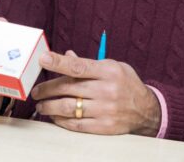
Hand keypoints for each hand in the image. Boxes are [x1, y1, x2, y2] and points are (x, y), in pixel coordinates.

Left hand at [32, 50, 160, 136]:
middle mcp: (107, 90)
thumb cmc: (126, 84)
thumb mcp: (112, 66)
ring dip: (49, 106)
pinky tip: (55, 116)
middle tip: (36, 91)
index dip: (58, 62)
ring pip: (68, 107)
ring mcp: (105, 110)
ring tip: (41, 105)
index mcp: (108, 71)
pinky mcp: (104, 127)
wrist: (147, 110)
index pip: (78, 66)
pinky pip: (76, 124)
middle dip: (47, 89)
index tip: (43, 59)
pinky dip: (61, 120)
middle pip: (68, 88)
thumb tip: (67, 56)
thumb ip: (89, 63)